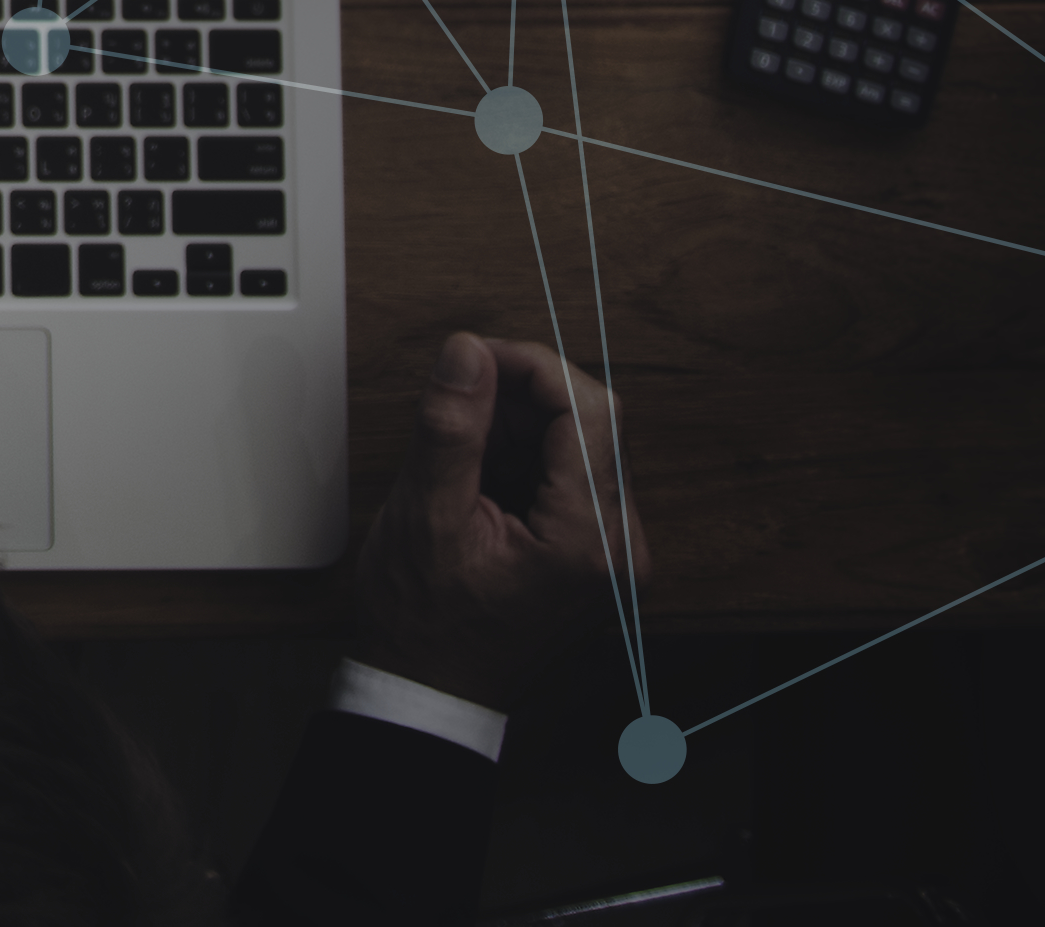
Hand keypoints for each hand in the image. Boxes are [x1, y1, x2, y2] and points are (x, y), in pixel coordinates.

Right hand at [342, 332, 638, 722]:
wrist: (434, 693)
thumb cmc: (427, 628)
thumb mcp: (425, 516)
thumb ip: (450, 428)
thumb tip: (467, 352)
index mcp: (589, 543)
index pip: (587, 411)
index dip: (529, 365)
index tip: (474, 356)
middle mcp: (619, 549)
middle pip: (591, 421)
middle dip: (520, 397)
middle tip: (457, 403)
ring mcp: (614, 553)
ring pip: (581, 441)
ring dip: (520, 426)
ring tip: (462, 456)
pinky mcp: (597, 552)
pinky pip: (572, 473)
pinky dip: (525, 457)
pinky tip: (481, 480)